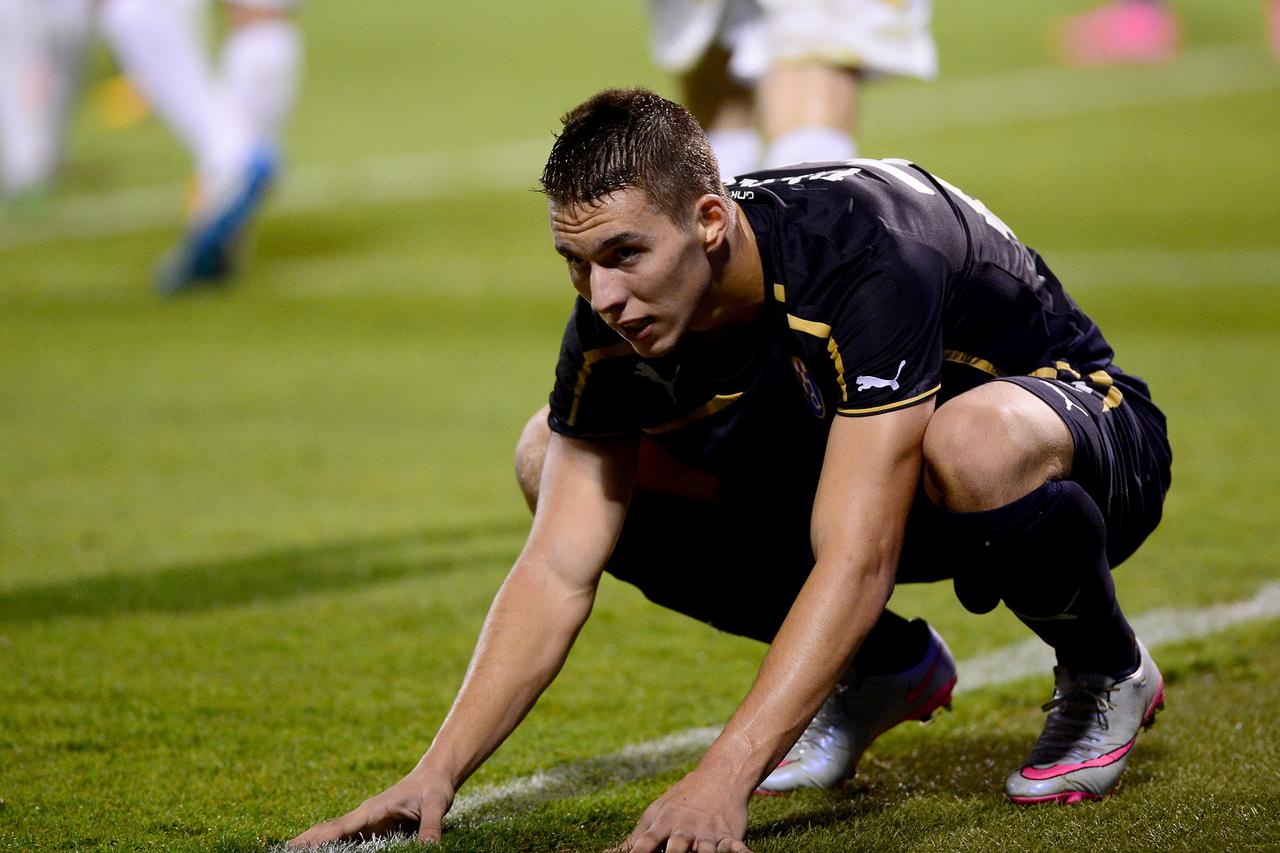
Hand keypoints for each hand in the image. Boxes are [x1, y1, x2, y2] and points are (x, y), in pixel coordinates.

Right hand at [287, 769, 454, 847]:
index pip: (339, 827)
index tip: (292, 846)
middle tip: (280, 851)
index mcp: (372, 809)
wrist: (436, 777)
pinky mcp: (374, 830)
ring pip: (334, 838)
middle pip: (328, 832)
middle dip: (305, 843)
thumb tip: (428, 847)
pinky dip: (332, 847)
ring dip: (315, 846)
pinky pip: (349, 842)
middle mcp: (364, 817)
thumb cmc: (434, 788)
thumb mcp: (436, 805)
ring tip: (290, 851)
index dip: (317, 839)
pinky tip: (321, 852)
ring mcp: (367, 824)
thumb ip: (430, 826)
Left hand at [611, 768, 752, 852]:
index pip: (645, 844)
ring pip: (705, 851)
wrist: (719, 776)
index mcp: (663, 825)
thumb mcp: (656, 813)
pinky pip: (735, 847)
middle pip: (676, 849)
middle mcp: (684, 830)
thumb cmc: (681, 800)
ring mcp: (707, 833)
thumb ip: (635, 838)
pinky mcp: (728, 835)